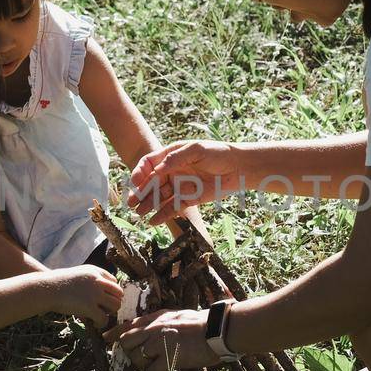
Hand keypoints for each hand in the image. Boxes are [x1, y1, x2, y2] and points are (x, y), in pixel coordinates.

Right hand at [49, 264, 124, 327]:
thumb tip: (98, 294)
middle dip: (114, 302)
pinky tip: (96, 324)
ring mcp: (95, 294)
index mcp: (95, 271)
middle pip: (119, 293)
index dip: (111, 292)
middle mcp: (98, 281)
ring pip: (116, 305)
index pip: (114, 282)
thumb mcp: (77, 275)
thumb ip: (89, 281)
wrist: (46, 288)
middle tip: (106, 309)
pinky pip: (104, 318)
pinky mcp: (90, 307)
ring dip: (110, 313)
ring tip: (102, 316)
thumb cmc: (56, 283)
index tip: (105, 299)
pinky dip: (102, 323)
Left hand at [106, 307, 215, 370]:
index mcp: (155, 319)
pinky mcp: (168, 359)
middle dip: (131, 352)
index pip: (128, 325)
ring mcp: (160, 344)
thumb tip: (147, 328)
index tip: (105, 338)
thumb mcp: (175, 316)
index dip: (114, 333)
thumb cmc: (200, 323)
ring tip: (156, 367)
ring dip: (143, 366)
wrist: (216, 331)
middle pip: (126, 343)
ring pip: (137, 359)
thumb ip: (159, 321)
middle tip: (143, 358)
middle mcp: (154, 329)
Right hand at [126, 140, 243, 225]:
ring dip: (148, 204)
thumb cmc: (218, 153)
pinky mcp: (188, 199)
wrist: (238, 168)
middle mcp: (171, 171)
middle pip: (151, 182)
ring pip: (159, 196)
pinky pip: (172, 208)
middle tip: (131, 202)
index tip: (136, 181)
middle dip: (139, 192)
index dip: (140, 172)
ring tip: (139, 213)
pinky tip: (153, 221)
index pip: (149, 163)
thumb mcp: (196, 149)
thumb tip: (158, 169)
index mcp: (171, 155)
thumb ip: (176, 158)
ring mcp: (179, 186)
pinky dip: (162, 215)